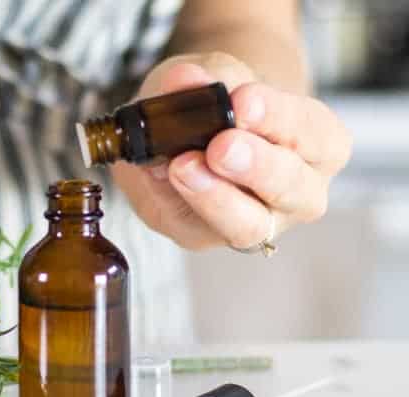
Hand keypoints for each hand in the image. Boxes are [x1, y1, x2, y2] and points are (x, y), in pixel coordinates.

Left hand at [112, 53, 351, 250]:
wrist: (186, 135)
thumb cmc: (220, 104)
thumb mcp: (211, 75)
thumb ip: (202, 77)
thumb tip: (184, 80)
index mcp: (321, 144)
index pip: (315, 134)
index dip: (279, 118)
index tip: (242, 102)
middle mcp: (300, 192)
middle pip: (292, 188)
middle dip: (255, 166)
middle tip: (221, 146)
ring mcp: (258, 222)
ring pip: (250, 224)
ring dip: (215, 195)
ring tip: (184, 167)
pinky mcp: (210, 236)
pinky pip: (199, 228)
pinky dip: (175, 201)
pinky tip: (160, 176)